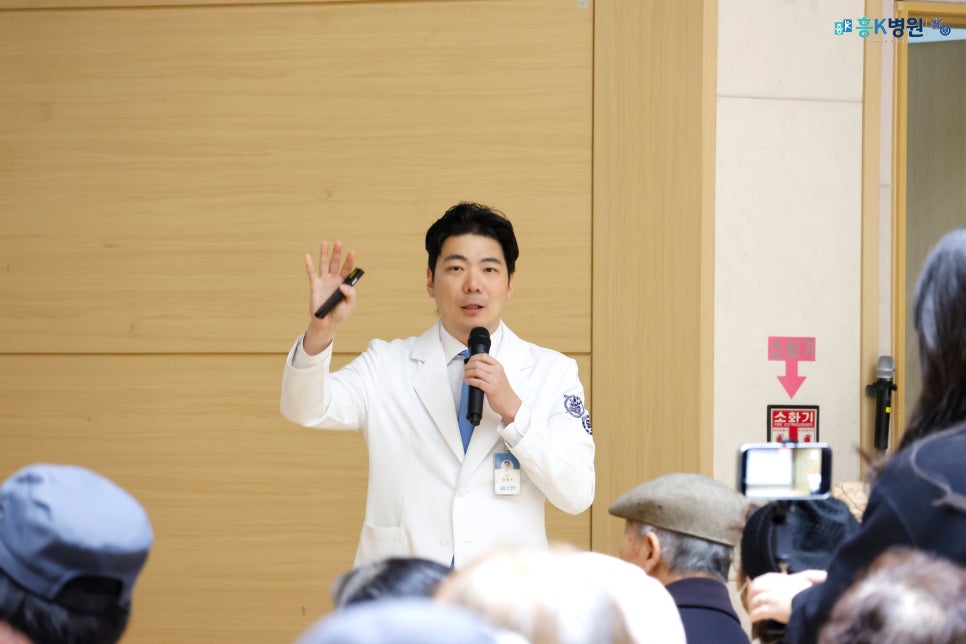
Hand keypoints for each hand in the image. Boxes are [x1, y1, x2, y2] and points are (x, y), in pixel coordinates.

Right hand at [303, 240, 356, 354]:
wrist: (327, 322)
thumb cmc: (340, 313)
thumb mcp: (350, 305)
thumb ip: (350, 294)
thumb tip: (343, 285)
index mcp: (344, 283)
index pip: (348, 269)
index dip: (349, 260)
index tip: (352, 252)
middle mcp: (334, 279)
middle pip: (336, 263)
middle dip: (337, 253)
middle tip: (339, 242)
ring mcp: (324, 281)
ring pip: (324, 264)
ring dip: (324, 254)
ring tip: (325, 242)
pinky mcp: (315, 285)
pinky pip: (311, 273)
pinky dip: (309, 264)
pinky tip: (308, 255)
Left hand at [464, 354, 521, 423]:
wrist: (509, 402)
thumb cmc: (503, 390)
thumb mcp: (499, 375)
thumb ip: (489, 369)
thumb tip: (475, 366)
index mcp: (498, 366)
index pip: (483, 356)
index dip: (473, 358)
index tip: (469, 361)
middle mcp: (496, 371)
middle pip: (477, 363)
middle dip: (468, 366)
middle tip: (465, 370)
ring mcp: (494, 380)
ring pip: (476, 371)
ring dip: (467, 373)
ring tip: (465, 376)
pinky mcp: (490, 388)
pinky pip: (476, 381)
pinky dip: (469, 380)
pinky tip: (467, 381)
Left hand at [747, 570, 826, 623]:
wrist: (811, 602)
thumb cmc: (810, 590)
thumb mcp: (808, 578)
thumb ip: (810, 574)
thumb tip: (823, 574)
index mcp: (778, 578)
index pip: (762, 579)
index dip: (756, 584)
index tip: (754, 589)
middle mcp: (771, 587)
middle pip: (755, 589)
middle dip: (750, 595)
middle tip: (750, 602)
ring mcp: (770, 598)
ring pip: (755, 601)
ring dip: (752, 607)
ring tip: (752, 611)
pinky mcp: (771, 610)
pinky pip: (758, 613)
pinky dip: (754, 616)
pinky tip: (753, 619)